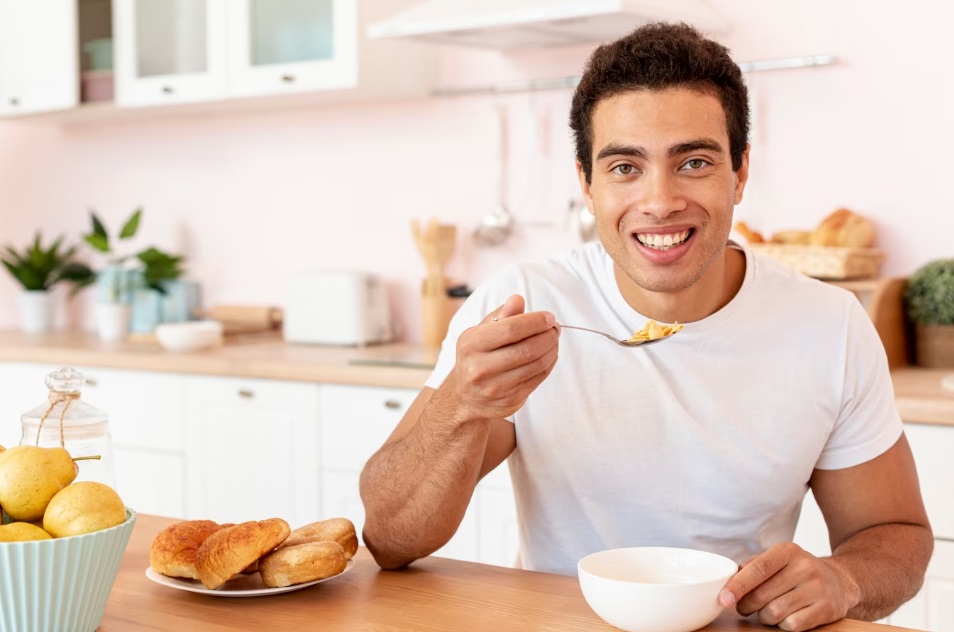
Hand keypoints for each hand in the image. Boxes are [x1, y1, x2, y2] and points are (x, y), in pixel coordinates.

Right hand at [447, 294, 558, 421]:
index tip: (549, 317)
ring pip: (537, 364)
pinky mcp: (511, 400)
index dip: (535, 321)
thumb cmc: (477, 357)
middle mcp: (480, 367)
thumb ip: (501, 315)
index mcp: (471, 344)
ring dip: (552, 349)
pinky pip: (538, 378)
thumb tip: (517, 299)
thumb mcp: (481, 332)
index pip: (511, 329)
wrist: (466, 398)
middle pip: (528, 348)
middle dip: (548, 335)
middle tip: (555, 328)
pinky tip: (549, 354)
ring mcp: (496, 387)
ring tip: (554, 339)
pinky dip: (550, 363)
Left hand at [719, 543, 859, 631]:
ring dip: (765, 616)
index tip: (723, 599)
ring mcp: (818, 588)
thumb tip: (728, 581)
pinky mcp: (827, 609)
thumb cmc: (797, 571)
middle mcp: (804, 567)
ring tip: (769, 610)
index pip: (757, 569)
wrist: (839, 580)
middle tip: (746, 606)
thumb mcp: (777, 559)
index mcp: (787, 551)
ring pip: (774, 613)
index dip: (738, 586)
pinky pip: (792, 625)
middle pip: (762, 595)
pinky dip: (783, 625)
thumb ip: (752, 567)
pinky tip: (788, 616)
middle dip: (747, 605)